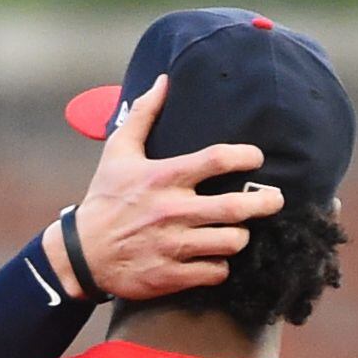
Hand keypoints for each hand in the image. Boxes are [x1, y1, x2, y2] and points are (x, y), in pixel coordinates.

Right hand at [62, 74, 286, 302]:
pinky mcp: (171, 276)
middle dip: (264, 203)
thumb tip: (163, 81)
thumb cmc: (105, 199)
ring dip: (240, 237)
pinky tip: (216, 258)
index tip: (256, 158)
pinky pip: (215, 272)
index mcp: (163, 177)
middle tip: (275, 199)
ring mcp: (173, 245)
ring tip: (238, 231)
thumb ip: (143, 114)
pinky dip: (221, 266)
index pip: (216, 160)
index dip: (245, 156)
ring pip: (230, 242)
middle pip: (235, 207)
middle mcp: (172, 211)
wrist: (81, 253)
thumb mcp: (117, 152)